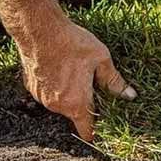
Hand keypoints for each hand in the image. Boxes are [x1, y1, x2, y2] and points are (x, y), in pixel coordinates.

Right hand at [19, 20, 136, 140]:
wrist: (39, 29)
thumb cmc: (72, 43)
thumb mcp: (101, 59)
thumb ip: (114, 81)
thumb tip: (129, 96)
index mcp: (77, 103)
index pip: (86, 131)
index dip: (95, 131)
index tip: (101, 127)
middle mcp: (57, 106)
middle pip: (74, 113)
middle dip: (83, 103)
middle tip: (90, 82)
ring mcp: (42, 98)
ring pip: (60, 103)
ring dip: (68, 94)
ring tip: (73, 70)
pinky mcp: (31, 88)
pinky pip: (47, 93)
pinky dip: (54, 85)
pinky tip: (58, 67)